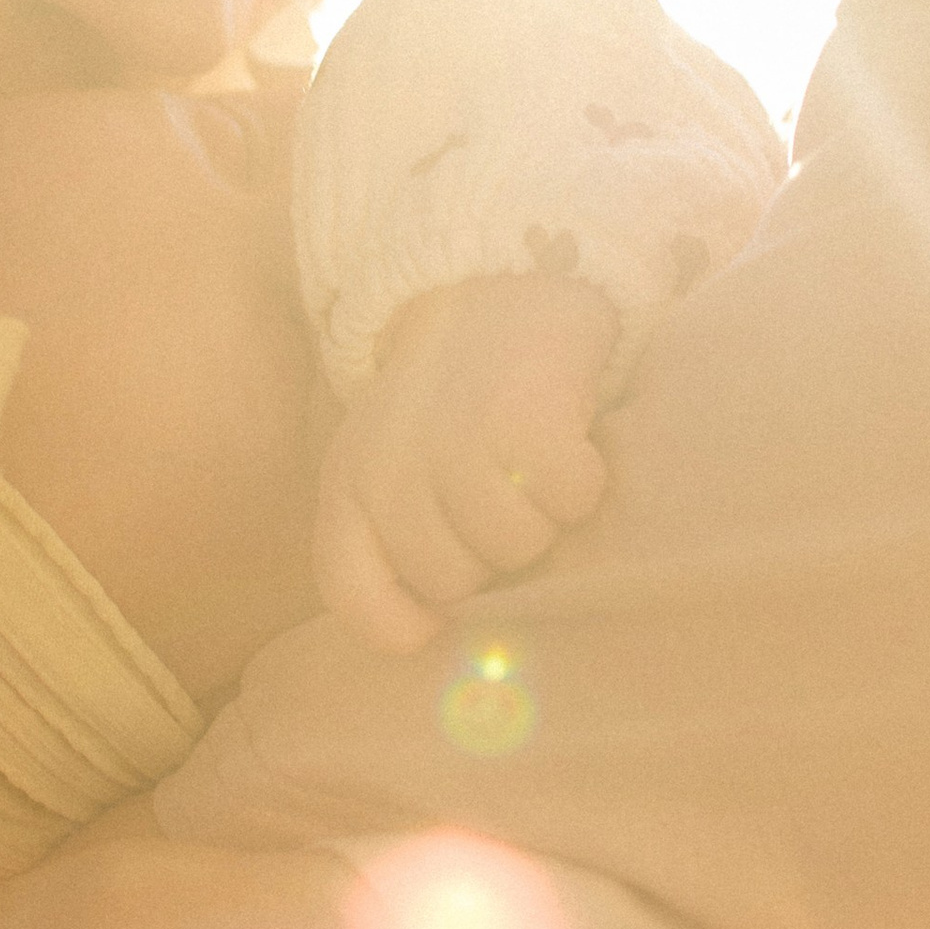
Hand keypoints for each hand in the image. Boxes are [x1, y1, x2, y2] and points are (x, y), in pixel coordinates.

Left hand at [316, 276, 619, 651]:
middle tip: (499, 502)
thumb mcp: (391, 467)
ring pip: (515, 547)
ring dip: (541, 521)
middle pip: (451, 581)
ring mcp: (456, 442)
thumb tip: (444, 639)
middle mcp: (391, 464)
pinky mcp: (527, 420)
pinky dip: (583, 483)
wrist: (500, 289)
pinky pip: (569, 502)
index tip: (439, 616)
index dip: (400, 622)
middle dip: (486, 558)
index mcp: (346, 481)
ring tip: (531, 471)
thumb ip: (395, 545)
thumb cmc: (449, 403)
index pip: (352, 592)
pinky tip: (569, 446)